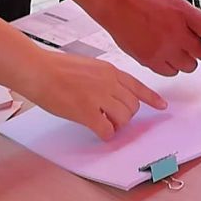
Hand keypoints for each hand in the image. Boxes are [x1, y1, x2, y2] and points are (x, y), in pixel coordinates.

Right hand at [27, 49, 166, 139]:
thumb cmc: (57, 68)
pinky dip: (105, 134)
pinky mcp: (87, 112)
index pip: (138, 85)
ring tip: (102, 122)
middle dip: (125, 115)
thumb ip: (103, 78)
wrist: (39, 70)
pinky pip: (107, 130)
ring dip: (116, 125)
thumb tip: (111, 93)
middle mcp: (108, 82)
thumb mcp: (88, 66)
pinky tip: (97, 130)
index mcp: (109, 70)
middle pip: (133, 105)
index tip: (162, 105)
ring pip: (124, 119)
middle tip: (111, 117)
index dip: (151, 98)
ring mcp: (99, 97)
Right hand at [102, 0, 200, 82]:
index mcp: (184, 13)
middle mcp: (176, 32)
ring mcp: (163, 49)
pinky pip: (171, 72)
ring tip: (175, 46)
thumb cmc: (145, 0)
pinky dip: (171, 66)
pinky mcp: (150, 61)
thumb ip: (193, 19)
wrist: (116, 2)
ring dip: (188, 59)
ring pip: (188, 66)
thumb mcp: (175, 1)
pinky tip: (163, 52)